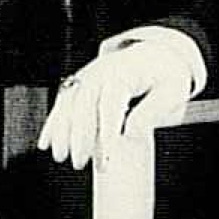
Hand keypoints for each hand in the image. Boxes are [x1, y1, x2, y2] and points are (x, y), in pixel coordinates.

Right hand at [39, 26, 205, 170]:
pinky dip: (53, 122)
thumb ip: (152, 111)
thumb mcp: (172, 92)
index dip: (107, 129)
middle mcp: (103, 71)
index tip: (107, 154)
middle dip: (79, 135)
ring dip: (61, 131)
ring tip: (61, 157)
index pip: (111, 102)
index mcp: (126, 72)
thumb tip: (130, 132)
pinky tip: (46, 143)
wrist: (154, 55)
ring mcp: (89, 75)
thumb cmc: (165, 76)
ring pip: (69, 102)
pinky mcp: (81, 82)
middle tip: (80, 163)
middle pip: (85, 103)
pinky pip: (63, 102)